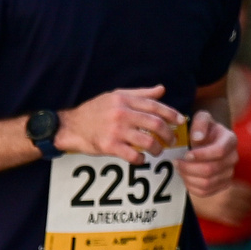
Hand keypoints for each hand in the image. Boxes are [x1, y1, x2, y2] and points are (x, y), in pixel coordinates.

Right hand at [56, 86, 183, 163]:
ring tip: (158, 151)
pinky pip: (132, 155)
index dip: (171, 114)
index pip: (154, 106)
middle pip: (155, 124)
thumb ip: (140, 94)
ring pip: (147, 141)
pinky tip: (141, 159)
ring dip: (157, 148)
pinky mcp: (109, 146)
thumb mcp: (116, 96)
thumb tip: (161, 90)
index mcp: (125, 100)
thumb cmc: (94, 110)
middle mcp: (122, 114)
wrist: (70, 126)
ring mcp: (116, 131)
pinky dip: (141, 159)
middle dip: (168, 134)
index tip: (180, 121)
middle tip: (171, 140)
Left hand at [178, 111, 238, 200]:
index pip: (219, 151)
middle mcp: (232, 157)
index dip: (201, 155)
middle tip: (176, 162)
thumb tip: (198, 138)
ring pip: (207, 183)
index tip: (186, 154)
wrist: (208, 140)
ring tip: (179, 169)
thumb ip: (200, 123)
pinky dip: (191, 187)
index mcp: (230, 140)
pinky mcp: (222, 185)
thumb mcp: (202, 118)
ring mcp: (229, 173)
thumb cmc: (203, 129)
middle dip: (189, 168)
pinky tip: (185, 177)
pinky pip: (205, 192)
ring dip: (188, 177)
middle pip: (211, 170)